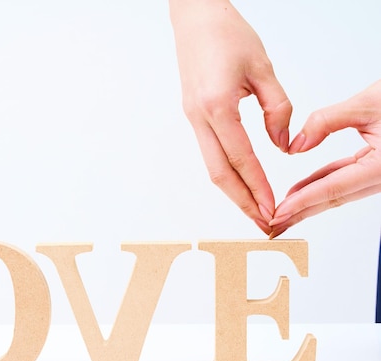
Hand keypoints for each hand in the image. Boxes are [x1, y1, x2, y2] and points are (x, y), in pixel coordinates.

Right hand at [169, 0, 291, 233]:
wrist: (194, 17)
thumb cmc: (227, 34)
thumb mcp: (263, 69)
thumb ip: (278, 110)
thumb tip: (284, 145)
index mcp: (217, 106)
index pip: (241, 159)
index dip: (258, 188)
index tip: (272, 210)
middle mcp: (199, 118)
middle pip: (219, 174)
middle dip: (242, 203)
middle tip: (262, 224)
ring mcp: (192, 119)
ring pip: (211, 166)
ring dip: (233, 191)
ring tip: (254, 208)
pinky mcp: (193, 115)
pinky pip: (209, 152)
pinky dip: (226, 172)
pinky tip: (240, 180)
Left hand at [269, 80, 380, 237]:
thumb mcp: (367, 103)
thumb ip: (326, 122)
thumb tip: (295, 145)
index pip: (333, 188)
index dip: (302, 202)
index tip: (277, 214)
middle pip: (333, 198)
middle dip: (300, 214)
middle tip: (271, 227)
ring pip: (338, 191)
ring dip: (308, 202)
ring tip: (281, 214)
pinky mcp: (379, 166)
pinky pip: (345, 179)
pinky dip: (321, 185)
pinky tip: (300, 192)